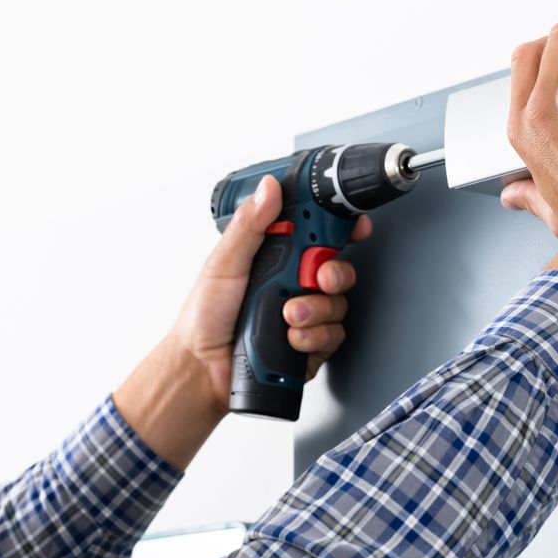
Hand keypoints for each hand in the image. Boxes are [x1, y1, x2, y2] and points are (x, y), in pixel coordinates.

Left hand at [175, 174, 371, 409]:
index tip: (354, 227)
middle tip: (318, 279)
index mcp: (276, 258)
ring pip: (337, 305)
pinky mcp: (311, 345)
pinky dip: (313, 337)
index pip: (317, 236)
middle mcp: (294, 284)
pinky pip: (333, 336)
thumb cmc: (204, 317)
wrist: (203, 369)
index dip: (342, 229)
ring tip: (287, 316)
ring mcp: (306, 315)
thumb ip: (249, 226)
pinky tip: (290, 338)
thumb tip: (268, 188)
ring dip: (315, 311)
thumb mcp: (223, 263)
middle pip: (337, 270)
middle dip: (334, 274)